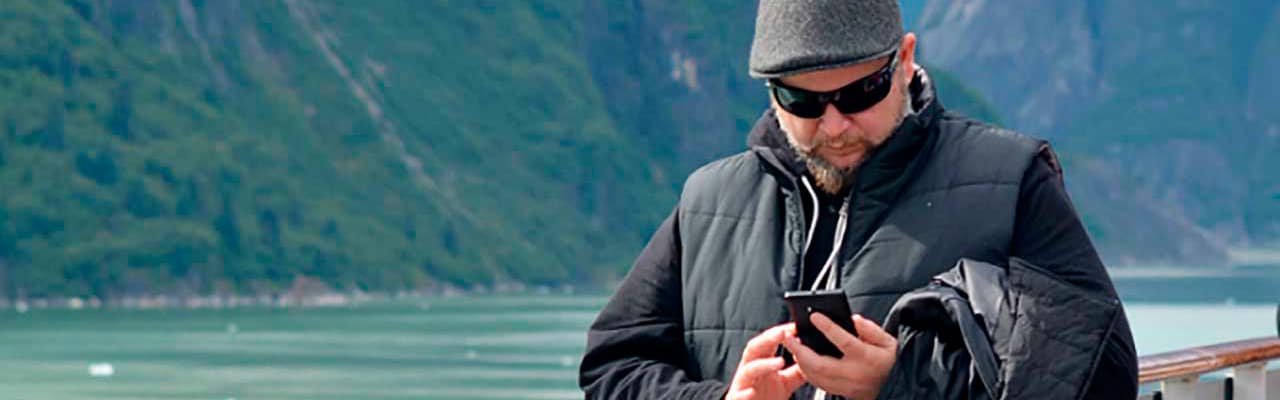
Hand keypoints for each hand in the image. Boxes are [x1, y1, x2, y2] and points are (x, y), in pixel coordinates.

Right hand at [727, 323, 806, 399]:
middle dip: (768, 339)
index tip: (794, 327)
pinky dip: (744, 393)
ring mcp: (743, 383)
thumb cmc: (766, 397)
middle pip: (755, 348)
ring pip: (749, 370)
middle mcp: (750, 369)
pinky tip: (751, 393)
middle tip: (783, 333)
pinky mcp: (737, 399)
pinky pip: (738, 395)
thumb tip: (812, 355)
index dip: (779, 332)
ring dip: (764, 364)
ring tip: (780, 362)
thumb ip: (798, 369)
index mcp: (761, 362)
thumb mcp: (786, 382)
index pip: (768, 341)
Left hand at [781, 313, 897, 398]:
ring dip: (800, 361)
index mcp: (867, 357)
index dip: (827, 327)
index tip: (815, 316)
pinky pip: (818, 384)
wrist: (896, 387)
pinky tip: (803, 360)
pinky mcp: (841, 393)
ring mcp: (846, 386)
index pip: (844, 341)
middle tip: (789, 337)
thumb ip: (869, 328)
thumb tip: (852, 320)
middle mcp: (854, 374)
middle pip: (820, 364)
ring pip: (815, 377)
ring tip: (793, 346)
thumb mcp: (888, 341)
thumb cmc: (890, 362)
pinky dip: (807, 371)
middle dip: (801, 350)